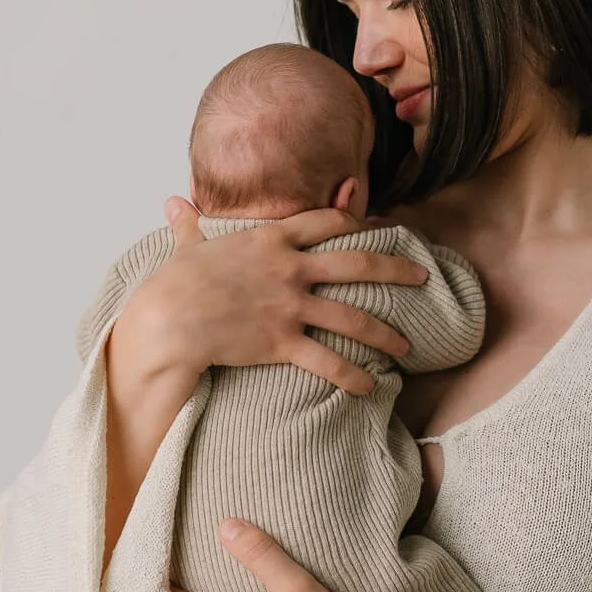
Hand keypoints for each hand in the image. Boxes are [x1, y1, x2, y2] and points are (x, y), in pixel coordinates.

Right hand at [114, 190, 429, 406]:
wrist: (168, 319)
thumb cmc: (173, 284)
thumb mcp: (187, 248)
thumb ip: (189, 227)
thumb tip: (172, 204)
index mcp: (271, 239)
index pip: (325, 221)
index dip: (355, 220)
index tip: (378, 225)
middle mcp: (289, 268)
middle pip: (357, 263)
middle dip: (395, 268)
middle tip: (422, 276)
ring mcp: (290, 305)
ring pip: (353, 316)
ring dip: (385, 332)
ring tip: (406, 346)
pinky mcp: (283, 341)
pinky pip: (328, 361)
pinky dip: (352, 376)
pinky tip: (370, 388)